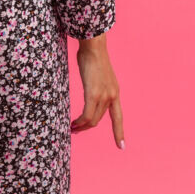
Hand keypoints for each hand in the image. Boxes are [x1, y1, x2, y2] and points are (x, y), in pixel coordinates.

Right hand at [70, 34, 124, 149]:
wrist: (94, 47)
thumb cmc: (92, 57)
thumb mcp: (98, 76)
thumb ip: (96, 87)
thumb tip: (89, 94)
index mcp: (114, 92)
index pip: (118, 117)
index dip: (119, 132)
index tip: (121, 146)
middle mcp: (112, 96)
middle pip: (99, 119)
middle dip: (87, 127)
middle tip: (76, 129)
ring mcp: (104, 96)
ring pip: (92, 120)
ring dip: (81, 126)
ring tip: (73, 128)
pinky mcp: (94, 94)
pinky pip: (87, 115)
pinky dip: (80, 122)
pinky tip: (74, 123)